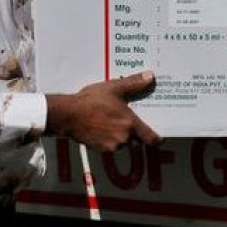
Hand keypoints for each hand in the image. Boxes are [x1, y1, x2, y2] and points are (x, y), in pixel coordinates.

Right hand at [45, 71, 161, 151]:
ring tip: (113, 120)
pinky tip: (102, 126)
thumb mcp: (114, 88)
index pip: (151, 139)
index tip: (159, 137)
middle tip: (128, 119)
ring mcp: (111, 146)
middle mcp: (124, 138)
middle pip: (136, 139)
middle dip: (134, 131)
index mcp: (130, 125)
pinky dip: (109, 138)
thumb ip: (134, 83)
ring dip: (120, 135)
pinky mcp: (100, 149)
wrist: (68, 115)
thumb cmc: (91, 101)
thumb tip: (150, 76)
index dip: (156, 139)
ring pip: (122, 142)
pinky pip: (110, 145)